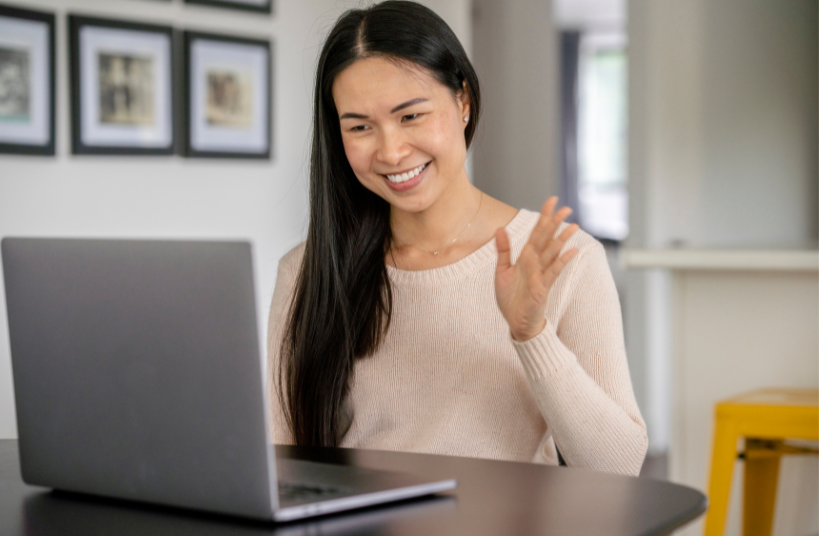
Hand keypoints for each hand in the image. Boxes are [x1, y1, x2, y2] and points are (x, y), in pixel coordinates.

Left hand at [495, 197, 578, 341]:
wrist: (515, 322)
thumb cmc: (511, 298)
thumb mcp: (502, 271)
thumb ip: (503, 250)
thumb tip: (499, 228)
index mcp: (526, 258)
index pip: (536, 233)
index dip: (543, 217)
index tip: (551, 200)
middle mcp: (536, 264)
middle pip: (546, 239)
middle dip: (555, 223)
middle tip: (566, 207)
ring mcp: (541, 275)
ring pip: (553, 253)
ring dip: (562, 239)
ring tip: (573, 225)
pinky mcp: (542, 288)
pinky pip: (552, 272)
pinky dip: (561, 261)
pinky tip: (571, 251)